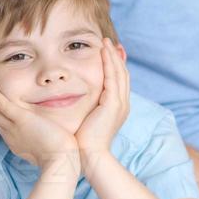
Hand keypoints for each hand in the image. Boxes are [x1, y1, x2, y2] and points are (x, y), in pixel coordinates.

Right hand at [0, 82, 79, 174]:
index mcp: (16, 144)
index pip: (2, 127)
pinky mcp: (21, 120)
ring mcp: (14, 129)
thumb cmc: (60, 158)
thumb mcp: (45, 150)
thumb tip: (47, 140)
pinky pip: (3, 106)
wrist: (61, 162)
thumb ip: (41, 143)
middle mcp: (11, 136)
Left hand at [74, 38, 129, 165]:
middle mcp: (122, 104)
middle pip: (122, 74)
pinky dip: (109, 63)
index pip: (118, 81)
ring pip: (119, 73)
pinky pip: (113, 78)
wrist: (89, 156)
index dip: (114, 66)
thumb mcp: (87, 120)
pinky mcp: (113, 104)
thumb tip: (76, 101)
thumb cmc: (84, 141)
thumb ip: (86, 108)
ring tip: (105, 42)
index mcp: (117, 108)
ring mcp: (120, 104)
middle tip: (109, 42)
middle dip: (116, 57)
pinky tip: (103, 52)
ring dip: (112, 56)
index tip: (107, 52)